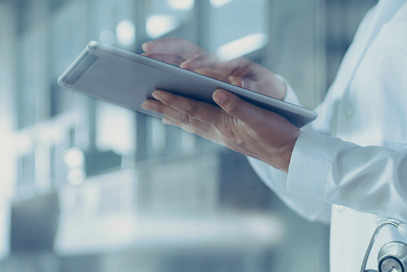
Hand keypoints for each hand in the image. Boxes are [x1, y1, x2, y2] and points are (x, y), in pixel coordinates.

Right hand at [142, 38, 286, 99]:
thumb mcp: (261, 88)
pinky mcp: (199, 75)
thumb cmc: (263, 87)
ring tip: (141, 61)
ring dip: (159, 56)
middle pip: (186, 49)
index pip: (210, 58)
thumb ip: (251, 86)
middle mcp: (213, 61)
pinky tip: (149, 80)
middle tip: (146, 50)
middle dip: (166, 47)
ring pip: (177, 57)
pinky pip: (176, 69)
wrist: (265, 88)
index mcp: (229, 62)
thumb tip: (239, 84)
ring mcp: (204, 67)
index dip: (198, 63)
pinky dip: (163, 70)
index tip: (185, 68)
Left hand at [142, 89, 299, 171]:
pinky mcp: (227, 137)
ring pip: (190, 124)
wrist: (289, 155)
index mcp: (223, 124)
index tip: (155, 92)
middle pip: (185, 118)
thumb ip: (238, 105)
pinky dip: (187, 122)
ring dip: (171, 116)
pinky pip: (200, 128)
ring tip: (155, 110)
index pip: (192, 109)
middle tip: (143, 102)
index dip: (173, 100)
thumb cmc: (277, 134)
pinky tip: (181, 120)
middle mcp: (218, 131)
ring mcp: (221, 136)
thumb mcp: (260, 117)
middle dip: (164, 110)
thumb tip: (217, 92)